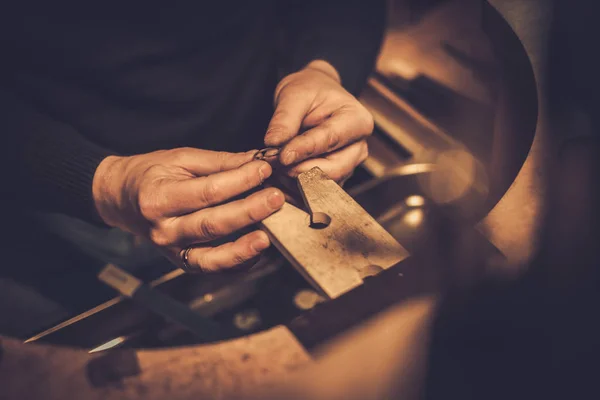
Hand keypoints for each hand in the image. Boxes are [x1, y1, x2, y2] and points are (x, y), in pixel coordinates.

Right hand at [92, 148, 284, 271]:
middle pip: (212, 224)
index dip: (239, 181)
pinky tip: (256, 251)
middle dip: (248, 212)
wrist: (119, 198)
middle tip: (276, 198)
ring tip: (269, 236)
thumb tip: (256, 161)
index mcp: (159, 198)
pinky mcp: (181, 261)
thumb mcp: (179, 158)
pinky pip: (211, 268)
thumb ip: (219, 162)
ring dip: (243, 247)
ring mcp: (171, 250)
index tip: (264, 169)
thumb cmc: (150, 173)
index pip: (207, 192)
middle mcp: (163, 229)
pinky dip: (235, 264)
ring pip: (212, 256)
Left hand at [264, 60, 372, 181]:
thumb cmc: (310, 91)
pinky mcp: (336, 177)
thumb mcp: (294, 95)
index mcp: (357, 120)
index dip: (305, 150)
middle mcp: (358, 147)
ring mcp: (349, 165)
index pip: (330, 140)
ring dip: (296, 181)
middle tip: (274, 165)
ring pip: (324, 183)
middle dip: (302, 171)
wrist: (314, 96)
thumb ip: (284, 119)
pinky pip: (317, 189)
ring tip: (274, 168)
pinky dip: (296, 188)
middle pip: (334, 169)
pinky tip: (279, 178)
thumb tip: (274, 143)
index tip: (283, 156)